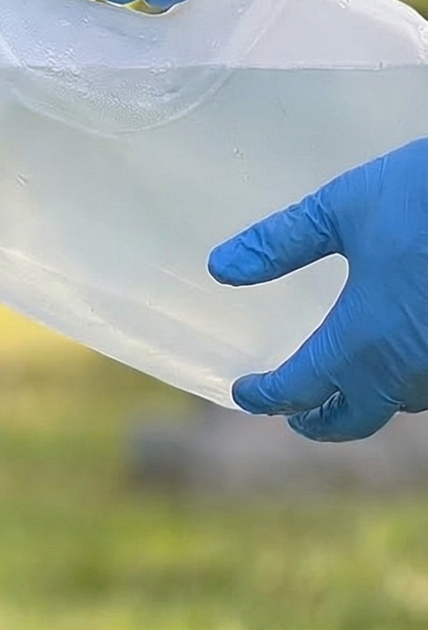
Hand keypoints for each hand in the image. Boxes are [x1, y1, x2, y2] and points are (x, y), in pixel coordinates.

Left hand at [208, 139, 427, 440]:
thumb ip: (280, 243)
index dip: (266, 396)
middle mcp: (410, 366)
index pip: (300, 389)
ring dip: (372, 403)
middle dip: (322, 422)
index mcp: (364, 340)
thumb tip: (221, 268)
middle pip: (358, 419)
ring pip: (406, 403)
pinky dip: (414, 383)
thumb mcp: (343, 207)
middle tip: (297, 416)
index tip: (246, 393)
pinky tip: (404, 359)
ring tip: (350, 389)